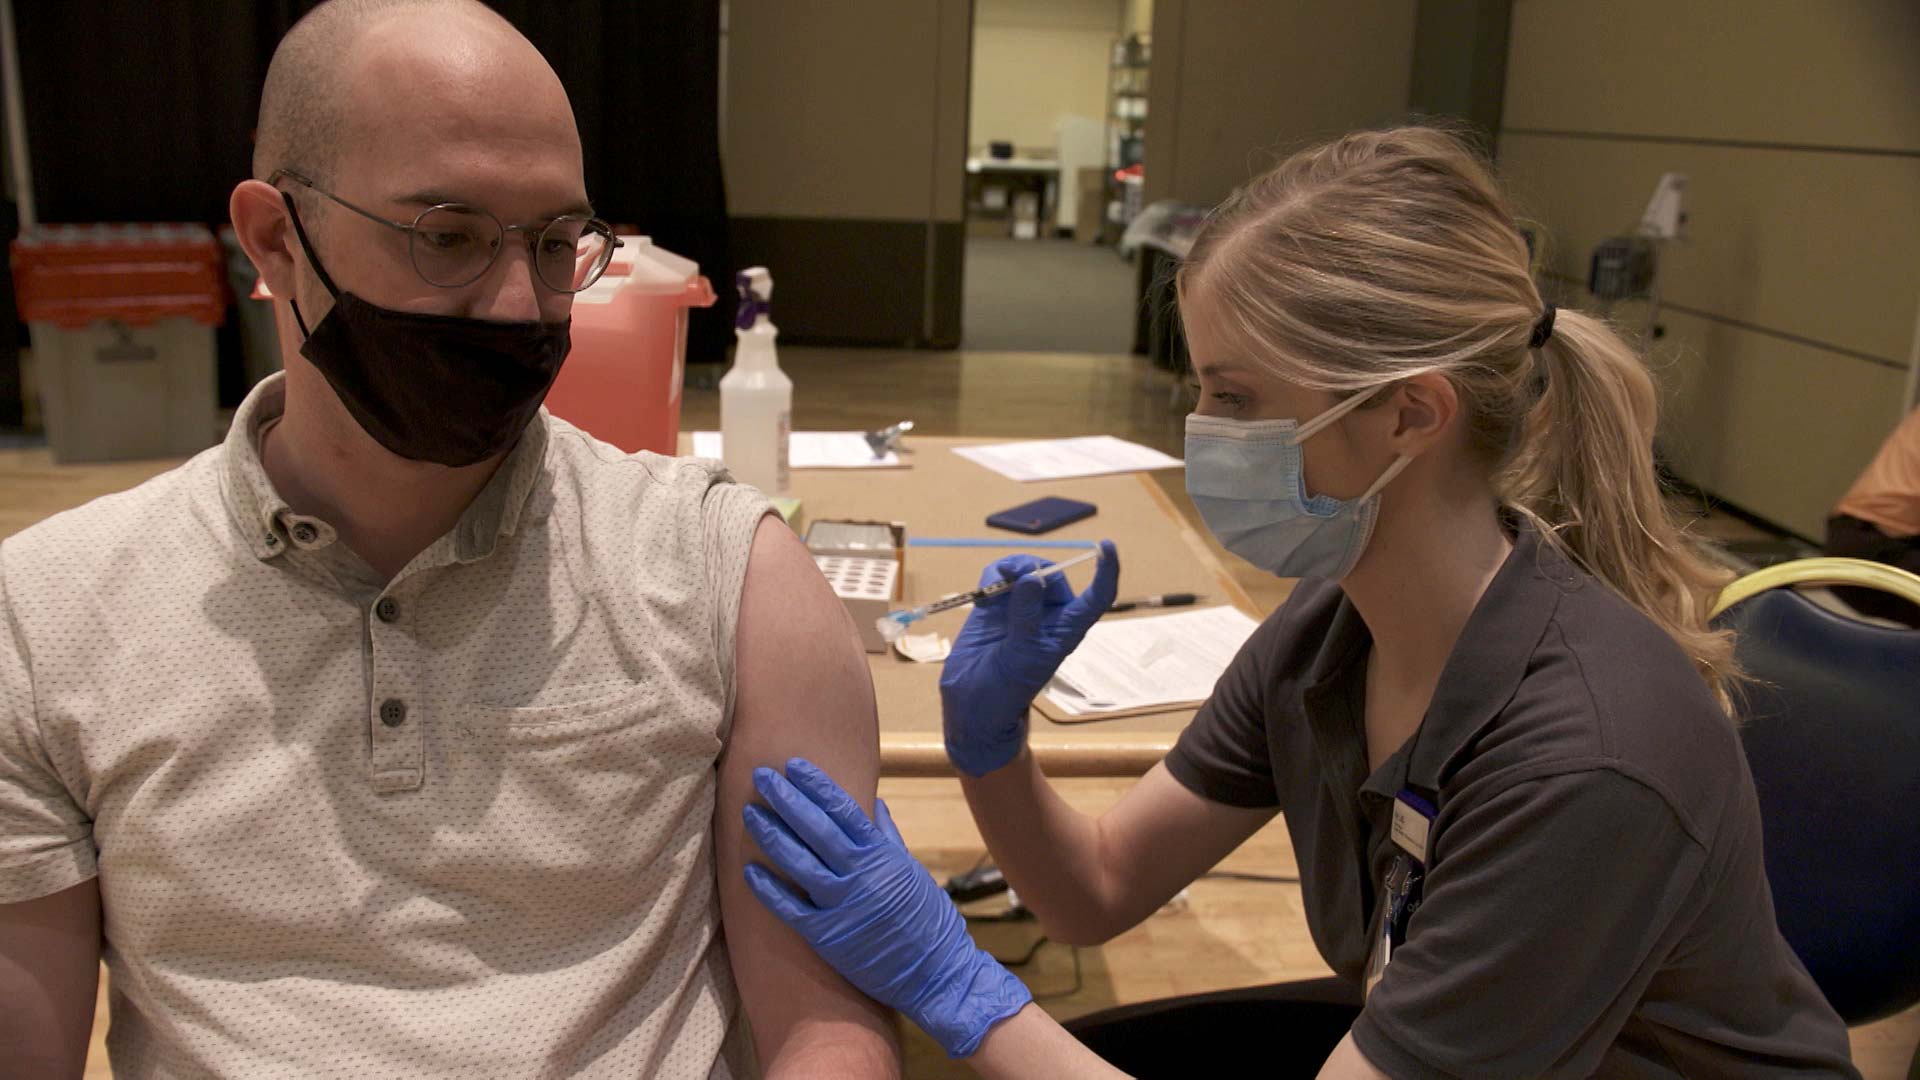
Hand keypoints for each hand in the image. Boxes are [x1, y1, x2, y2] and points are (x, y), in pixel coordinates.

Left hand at [742, 758, 1031, 1058]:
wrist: (936, 973)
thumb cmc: (926, 919)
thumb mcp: (910, 870)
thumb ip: (888, 836)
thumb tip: (873, 802)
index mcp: (881, 855)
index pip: (843, 809)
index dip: (816, 785)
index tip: (794, 765)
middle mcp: (860, 875)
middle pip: (816, 829)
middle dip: (786, 799)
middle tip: (761, 775)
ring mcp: (843, 906)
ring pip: (799, 863)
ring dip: (772, 835)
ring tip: (749, 813)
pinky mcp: (828, 937)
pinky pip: (791, 909)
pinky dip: (769, 890)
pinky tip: (749, 871)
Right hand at [939, 541, 1118, 776]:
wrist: (973, 703)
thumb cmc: (1006, 690)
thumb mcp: (1021, 656)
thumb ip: (1026, 617)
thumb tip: (1031, 578)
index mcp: (1067, 630)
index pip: (1098, 597)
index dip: (1107, 571)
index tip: (1107, 545)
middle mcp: (1049, 615)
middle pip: (1053, 575)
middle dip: (1034, 567)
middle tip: (1011, 572)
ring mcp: (1022, 608)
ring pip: (1026, 570)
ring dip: (1011, 567)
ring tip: (994, 582)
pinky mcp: (997, 605)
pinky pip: (1000, 576)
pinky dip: (992, 577)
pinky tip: (983, 596)